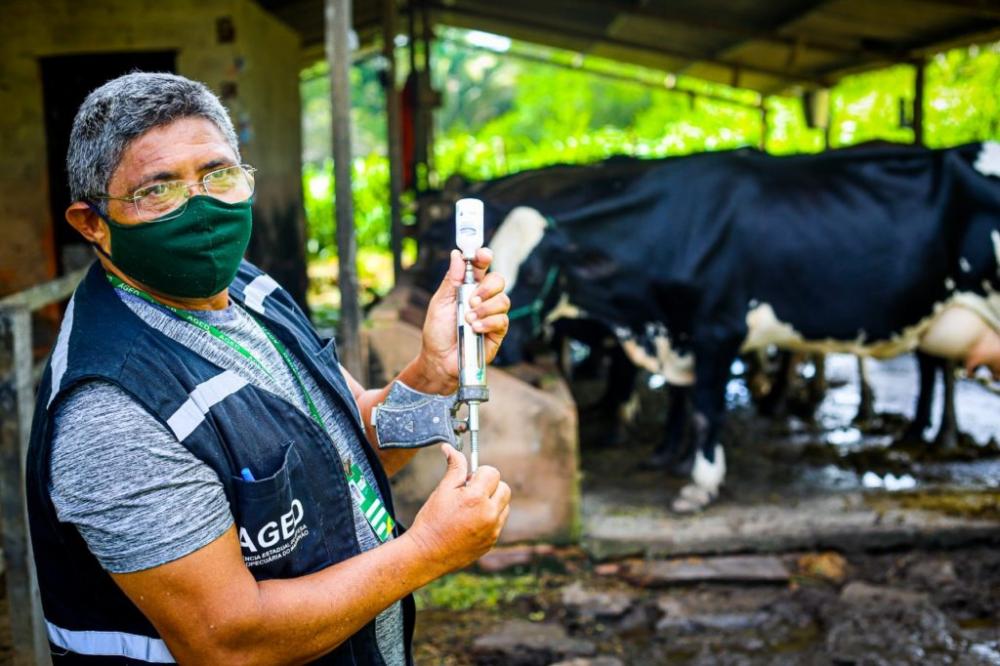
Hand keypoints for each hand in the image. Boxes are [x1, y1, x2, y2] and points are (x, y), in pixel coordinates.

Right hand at [405, 444, 510, 575]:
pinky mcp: (492, 542)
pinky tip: (470, 523)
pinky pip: (499, 523)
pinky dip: (489, 519)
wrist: (426, 555)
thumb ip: (454, 468)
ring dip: (492, 502)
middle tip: (470, 493)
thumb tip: (450, 447)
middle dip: (490, 486)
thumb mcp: (442, 490)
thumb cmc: (432, 520)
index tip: (468, 481)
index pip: (492, 473)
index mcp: (476, 498)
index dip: (479, 473)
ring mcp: (492, 530)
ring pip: (504, 506)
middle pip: (504, 488)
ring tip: (470, 509)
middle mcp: (489, 514)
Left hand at [417, 249, 509, 393]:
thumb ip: (451, 280)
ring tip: (469, 319)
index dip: (483, 257)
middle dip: (487, 287)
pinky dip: (488, 323)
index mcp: (467, 287)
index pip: (480, 267)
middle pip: (498, 280)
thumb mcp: (440, 303)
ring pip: (503, 300)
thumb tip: (457, 255)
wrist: (439, 360)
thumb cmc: (438, 331)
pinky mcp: (498, 332)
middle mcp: (483, 298)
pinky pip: (502, 320)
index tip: (482, 255)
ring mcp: (492, 314)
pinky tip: (475, 329)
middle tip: (472, 299)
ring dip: (485, 308)